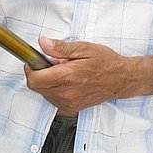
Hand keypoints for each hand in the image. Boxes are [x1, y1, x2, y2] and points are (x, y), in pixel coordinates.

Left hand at [24, 37, 141, 115]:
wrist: (122, 79)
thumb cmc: (105, 62)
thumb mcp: (83, 48)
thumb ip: (60, 48)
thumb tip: (42, 43)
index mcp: (66, 78)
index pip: (34, 80)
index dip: (30, 68)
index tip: (34, 60)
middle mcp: (66, 94)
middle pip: (36, 87)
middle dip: (39, 73)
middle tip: (53, 63)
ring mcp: (69, 104)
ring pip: (44, 93)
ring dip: (47, 82)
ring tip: (63, 72)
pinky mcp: (72, 109)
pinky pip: (53, 100)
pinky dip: (54, 90)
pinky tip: (66, 82)